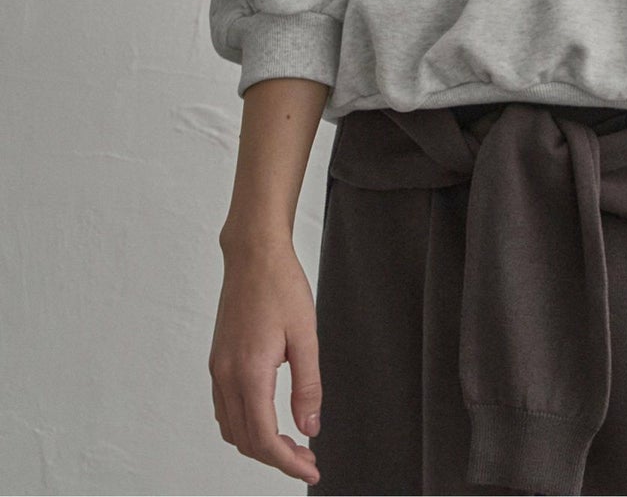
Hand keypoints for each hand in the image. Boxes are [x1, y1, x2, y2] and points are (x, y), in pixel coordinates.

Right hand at [209, 241, 322, 484]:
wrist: (254, 254)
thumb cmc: (282, 286)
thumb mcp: (306, 336)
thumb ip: (308, 385)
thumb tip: (310, 427)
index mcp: (249, 372)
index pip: (263, 438)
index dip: (287, 463)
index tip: (311, 469)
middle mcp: (226, 376)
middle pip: (245, 441)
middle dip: (276, 457)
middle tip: (307, 458)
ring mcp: (218, 368)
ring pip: (232, 428)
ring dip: (259, 443)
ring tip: (291, 442)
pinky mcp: (218, 360)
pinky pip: (225, 408)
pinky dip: (245, 425)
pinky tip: (268, 418)